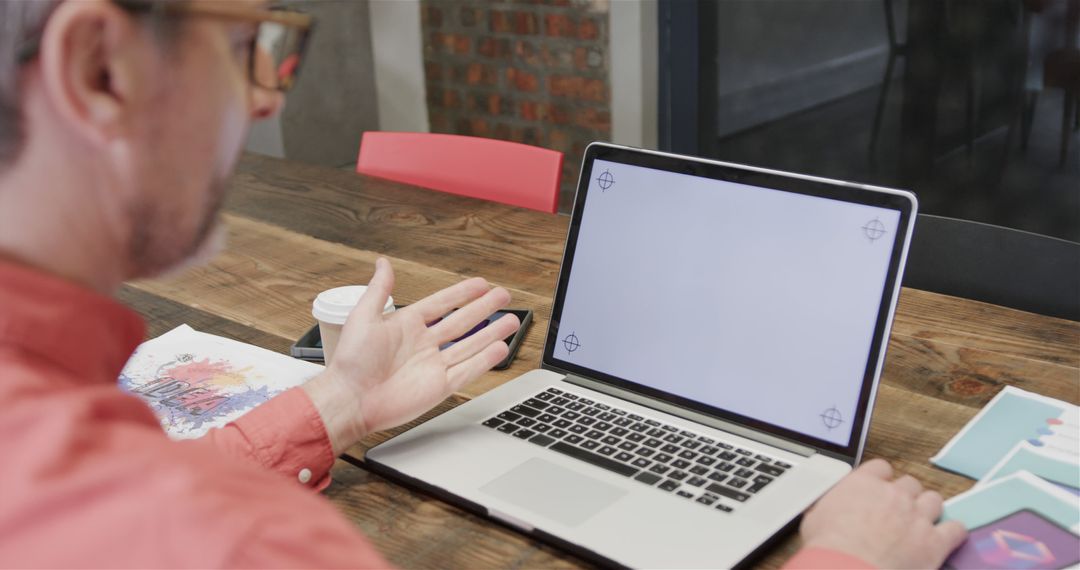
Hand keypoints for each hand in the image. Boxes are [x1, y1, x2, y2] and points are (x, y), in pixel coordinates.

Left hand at [303, 258, 519, 453]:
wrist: (350, 400)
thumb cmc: (351, 361)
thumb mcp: (363, 316)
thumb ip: (379, 289)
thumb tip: (382, 263)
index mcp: (407, 325)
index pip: (442, 303)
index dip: (462, 293)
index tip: (481, 284)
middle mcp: (424, 344)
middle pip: (462, 322)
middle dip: (484, 308)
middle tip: (504, 295)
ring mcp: (434, 365)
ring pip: (471, 345)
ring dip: (492, 332)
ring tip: (512, 321)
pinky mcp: (440, 386)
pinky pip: (468, 370)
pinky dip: (485, 360)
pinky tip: (500, 348)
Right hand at [799, 459, 966, 568]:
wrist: (847, 569)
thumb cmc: (828, 546)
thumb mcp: (815, 517)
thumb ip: (829, 506)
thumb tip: (825, 510)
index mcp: (863, 483)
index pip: (881, 467)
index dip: (881, 478)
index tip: (879, 488)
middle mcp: (894, 494)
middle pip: (910, 482)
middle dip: (906, 495)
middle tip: (899, 510)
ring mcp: (917, 517)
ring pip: (934, 500)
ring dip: (928, 509)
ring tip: (922, 522)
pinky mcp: (934, 542)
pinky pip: (955, 529)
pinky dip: (953, 532)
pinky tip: (947, 537)